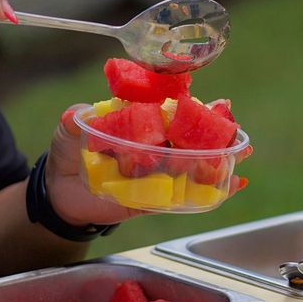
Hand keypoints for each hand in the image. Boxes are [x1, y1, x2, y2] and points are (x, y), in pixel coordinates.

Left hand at [44, 106, 251, 227]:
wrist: (61, 191)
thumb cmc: (70, 152)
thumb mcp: (68, 132)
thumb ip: (74, 122)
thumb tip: (74, 115)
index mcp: (138, 124)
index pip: (169, 113)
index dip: (193, 107)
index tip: (220, 104)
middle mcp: (153, 146)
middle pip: (189, 139)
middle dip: (216, 135)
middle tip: (236, 132)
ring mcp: (156, 172)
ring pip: (192, 165)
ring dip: (219, 161)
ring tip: (241, 157)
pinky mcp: (155, 198)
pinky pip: (184, 196)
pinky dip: (209, 192)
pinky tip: (234, 186)